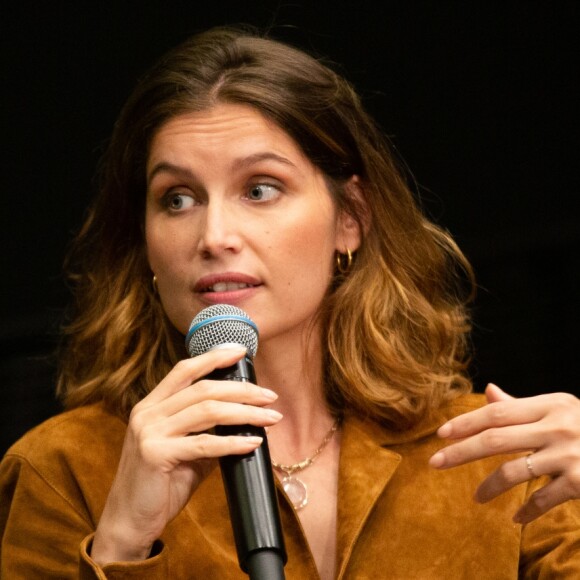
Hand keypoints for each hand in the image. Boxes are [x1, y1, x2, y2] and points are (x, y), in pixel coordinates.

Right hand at [91, 346, 281, 563]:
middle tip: (270, 396)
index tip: (241, 352)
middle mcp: (148, 412)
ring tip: (271, 416)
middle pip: (203, 388)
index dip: (213, 357)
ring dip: (245, 412)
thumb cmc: (161, 484)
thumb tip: (245, 419)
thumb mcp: (184, 450)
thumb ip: (207, 431)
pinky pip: (204, 444)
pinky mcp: (155, 455)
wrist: (130, 522)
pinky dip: (233, 442)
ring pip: (207, 411)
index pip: (185, 370)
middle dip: (242, 389)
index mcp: (152, 405)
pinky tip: (254, 442)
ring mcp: (149, 432)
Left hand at [429, 384, 579, 523]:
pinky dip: (527, 511)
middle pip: (495, 439)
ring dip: (488, 486)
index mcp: (549, 404)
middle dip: (460, 452)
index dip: (465, 422)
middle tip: (434, 462)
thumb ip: (521, 404)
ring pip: (513, 471)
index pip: (496, 412)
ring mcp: (570, 454)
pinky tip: (515, 517)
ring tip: (476, 497)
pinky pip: (544, 499)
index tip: (440, 433)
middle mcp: (558, 426)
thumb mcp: (558, 408)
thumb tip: (487, 391)